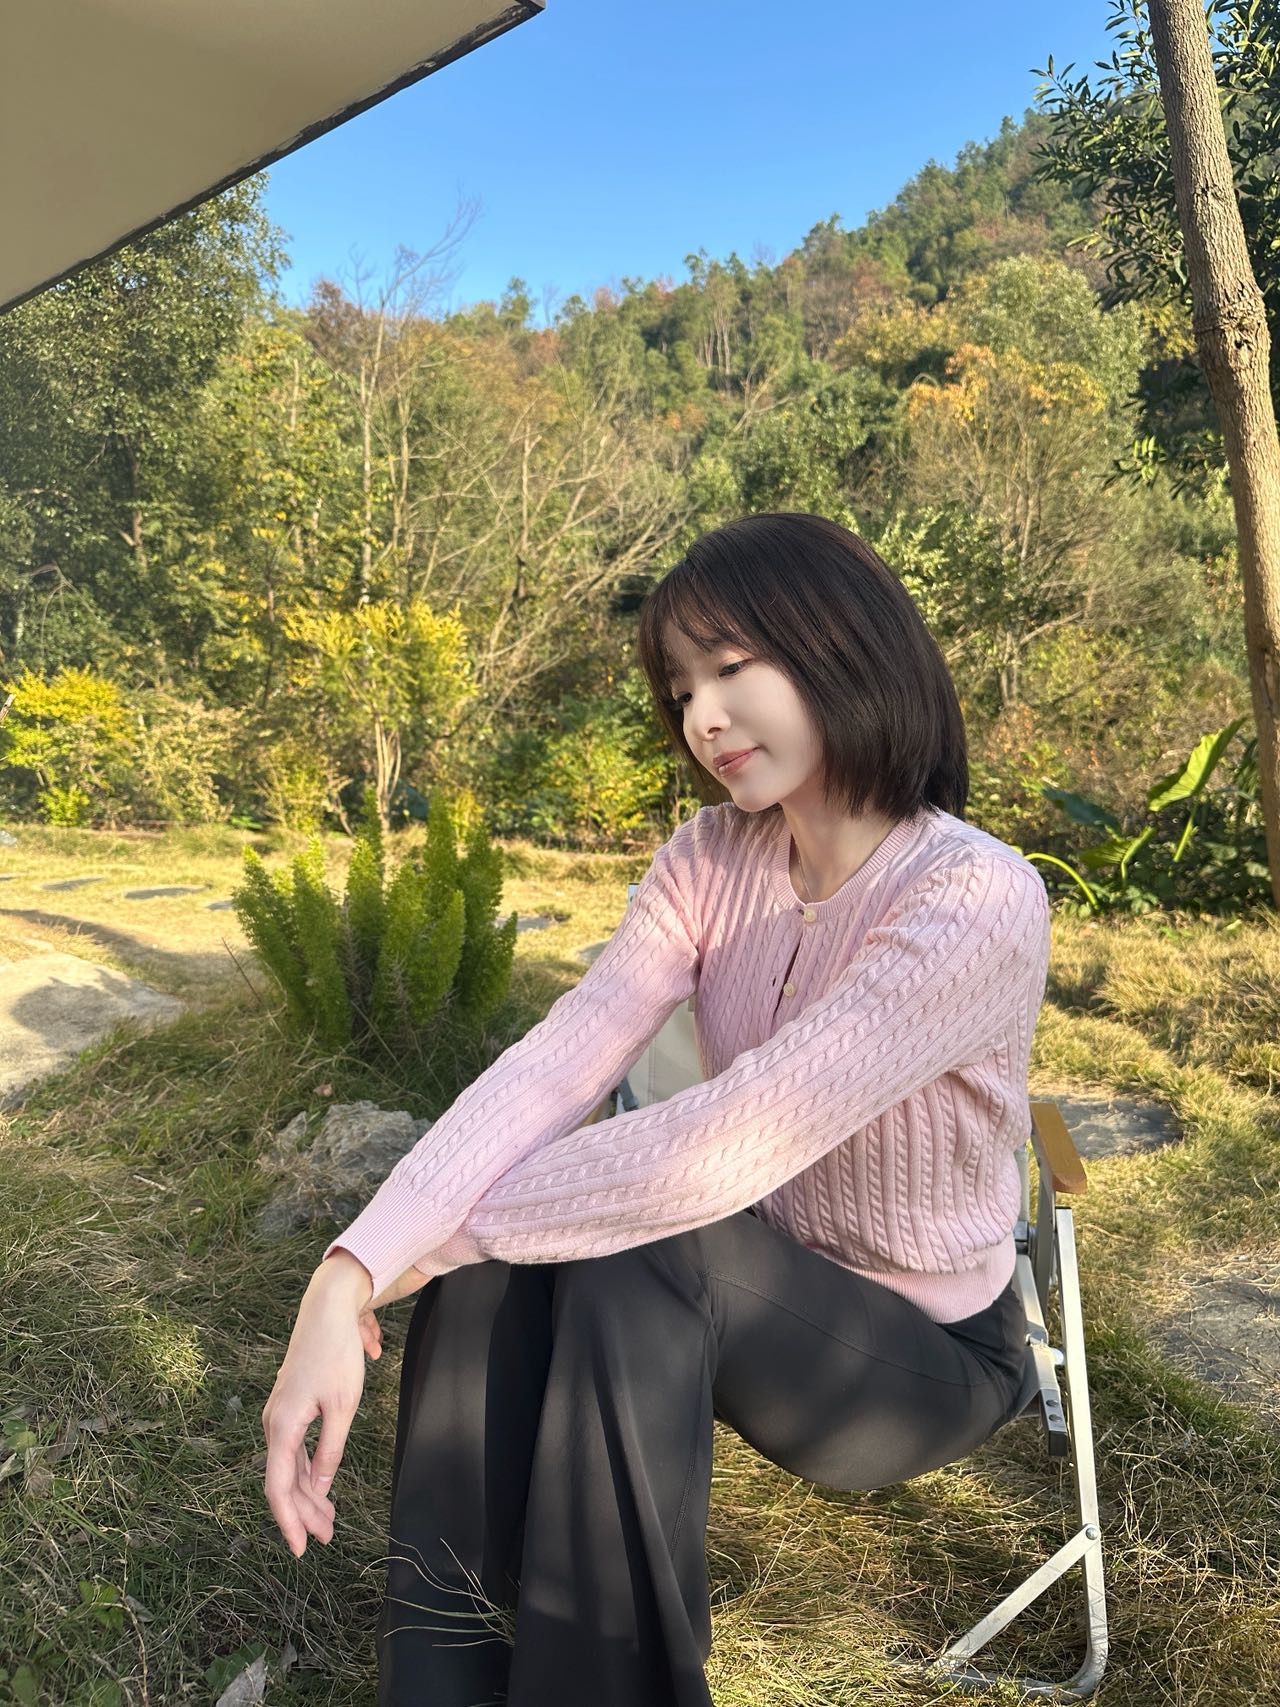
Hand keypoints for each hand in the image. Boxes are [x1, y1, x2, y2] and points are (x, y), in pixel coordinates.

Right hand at [261, 1255, 376, 1556]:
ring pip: (290, 1467)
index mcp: (283, 1426)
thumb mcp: (342, 1406)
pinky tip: (322, 1486)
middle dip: (304, 1513)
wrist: (327, 1309)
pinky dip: (308, 1472)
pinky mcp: (290, 1407)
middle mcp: (274, 1423)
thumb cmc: (337, 1354)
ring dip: (308, 1495)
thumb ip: (330, 1451)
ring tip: (328, 1521)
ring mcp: (280, 1415)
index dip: (289, 1522)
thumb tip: (319, 1489)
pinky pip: (295, 1450)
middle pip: (284, 1481)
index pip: (279, 1488)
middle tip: (327, 1538)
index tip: (300, 1550)